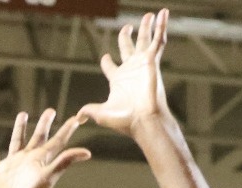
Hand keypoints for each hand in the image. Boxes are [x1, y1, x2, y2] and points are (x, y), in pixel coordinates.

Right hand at [0, 109, 91, 187]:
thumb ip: (65, 162)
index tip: (76, 118)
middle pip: (38, 138)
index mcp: (41, 161)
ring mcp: (12, 166)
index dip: (67, 130)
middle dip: (44, 124)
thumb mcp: (49, 177)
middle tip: (51, 111)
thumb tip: (88, 152)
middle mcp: (28, 161)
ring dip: (19, 129)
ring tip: (23, 114)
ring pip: (16, 142)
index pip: (57, 142)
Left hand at [78, 9, 170, 136]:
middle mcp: (131, 70)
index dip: (106, 61)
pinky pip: (158, 40)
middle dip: (127, 36)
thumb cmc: (125, 120)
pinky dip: (162, 26)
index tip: (105, 57)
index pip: (110, 65)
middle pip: (127, 47)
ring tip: (149, 15)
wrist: (143, 121)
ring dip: (147, 27)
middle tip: (128, 27)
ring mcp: (143, 64)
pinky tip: (163, 14)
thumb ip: (88, 111)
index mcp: (119, 80)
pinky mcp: (152, 61)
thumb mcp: (101, 113)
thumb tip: (78, 117)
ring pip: (145, 40)